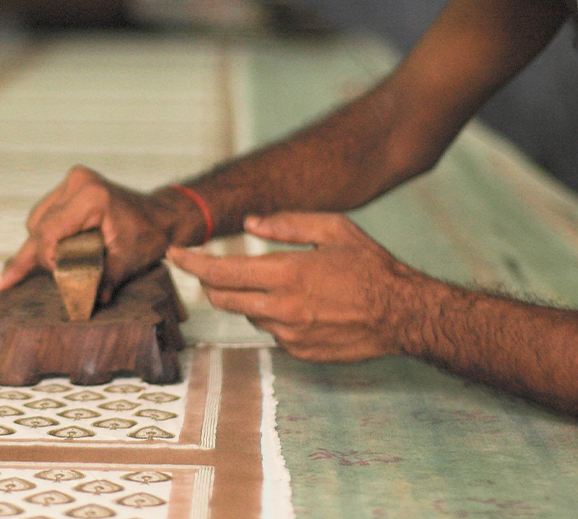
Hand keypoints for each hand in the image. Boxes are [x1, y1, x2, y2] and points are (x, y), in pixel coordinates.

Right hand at [0, 166, 173, 302]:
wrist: (162, 217)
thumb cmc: (149, 236)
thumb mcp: (128, 261)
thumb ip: (102, 279)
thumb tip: (82, 305)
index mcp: (91, 197)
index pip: (49, 233)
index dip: (48, 260)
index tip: (58, 280)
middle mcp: (77, 183)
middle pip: (39, 227)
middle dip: (39, 257)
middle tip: (10, 282)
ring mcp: (72, 182)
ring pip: (36, 222)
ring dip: (38, 247)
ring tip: (18, 273)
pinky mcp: (69, 188)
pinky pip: (44, 216)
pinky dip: (40, 238)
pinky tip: (16, 265)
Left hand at [167, 212, 423, 361]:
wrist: (404, 315)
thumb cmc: (370, 267)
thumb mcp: (333, 229)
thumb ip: (286, 224)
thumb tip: (250, 224)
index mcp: (286, 273)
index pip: (220, 271)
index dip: (191, 263)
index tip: (173, 254)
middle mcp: (282, 308)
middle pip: (221, 297)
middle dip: (211, 282)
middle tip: (213, 267)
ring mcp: (289, 334)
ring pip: (247, 313)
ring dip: (250, 298)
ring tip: (283, 283)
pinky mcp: (298, 352)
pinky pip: (271, 331)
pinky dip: (274, 316)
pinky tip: (304, 305)